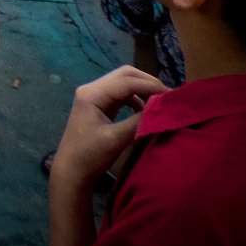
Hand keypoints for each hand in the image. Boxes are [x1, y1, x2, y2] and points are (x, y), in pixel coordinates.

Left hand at [49, 65, 167, 191]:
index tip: (173, 96)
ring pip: (123, 83)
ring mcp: (94, 96)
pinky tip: (146, 110)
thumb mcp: (117, 138)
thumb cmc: (91, 155)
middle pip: (124, 75)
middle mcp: (91, 89)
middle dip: (147, 83)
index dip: (151, 86)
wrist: (72, 170)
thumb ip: (139, 121)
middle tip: (169, 96)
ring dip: (142, 90)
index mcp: (92, 93)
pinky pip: (121, 95)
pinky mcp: (99, 105)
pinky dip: (136, 98)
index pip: (126, 81)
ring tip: (161, 103)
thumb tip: (162, 109)